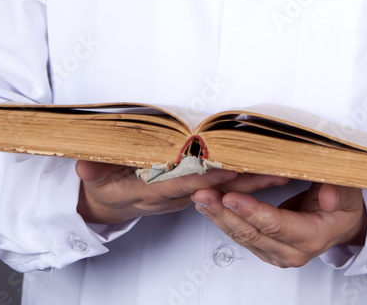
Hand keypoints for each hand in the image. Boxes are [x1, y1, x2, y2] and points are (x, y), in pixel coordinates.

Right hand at [75, 160, 289, 224]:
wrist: (110, 203)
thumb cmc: (106, 185)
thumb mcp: (94, 177)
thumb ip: (93, 171)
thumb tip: (83, 165)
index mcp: (156, 189)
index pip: (189, 181)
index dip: (211, 174)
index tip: (235, 163)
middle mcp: (177, 195)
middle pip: (217, 188)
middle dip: (247, 181)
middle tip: (277, 169)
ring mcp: (187, 195)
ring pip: (225, 189)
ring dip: (253, 182)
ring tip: (283, 171)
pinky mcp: (194, 192)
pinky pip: (224, 187)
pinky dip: (246, 180)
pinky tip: (267, 173)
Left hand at [191, 181, 366, 267]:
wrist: (343, 223)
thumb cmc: (344, 204)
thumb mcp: (349, 192)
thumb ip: (339, 191)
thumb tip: (328, 196)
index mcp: (312, 237)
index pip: (275, 224)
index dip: (251, 210)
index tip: (230, 196)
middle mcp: (292, 252)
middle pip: (252, 233)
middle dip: (225, 213)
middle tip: (204, 194)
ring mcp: (278, 254)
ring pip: (242, 237)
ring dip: (219, 217)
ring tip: (201, 198)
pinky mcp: (268, 250)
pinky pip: (243, 236)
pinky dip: (225, 220)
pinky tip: (211, 206)